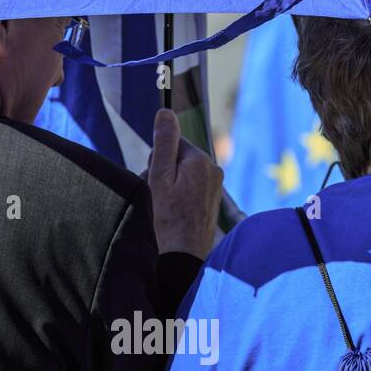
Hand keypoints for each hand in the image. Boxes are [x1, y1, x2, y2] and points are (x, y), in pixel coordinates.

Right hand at [147, 109, 222, 258]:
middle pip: (178, 159)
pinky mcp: (212, 203)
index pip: (172, 143)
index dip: (157, 161)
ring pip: (182, 176)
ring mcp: (215, 188)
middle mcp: (213, 171)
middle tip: (159, 198)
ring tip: (165, 210)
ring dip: (169, 188)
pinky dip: (179, 200)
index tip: (156, 181)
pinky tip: (174, 216)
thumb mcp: (159, 176)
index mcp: (201, 161)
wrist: (182, 257)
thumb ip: (164, 143)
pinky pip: (189, 191)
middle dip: (163, 174)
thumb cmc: (167, 218)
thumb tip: (165, 112)